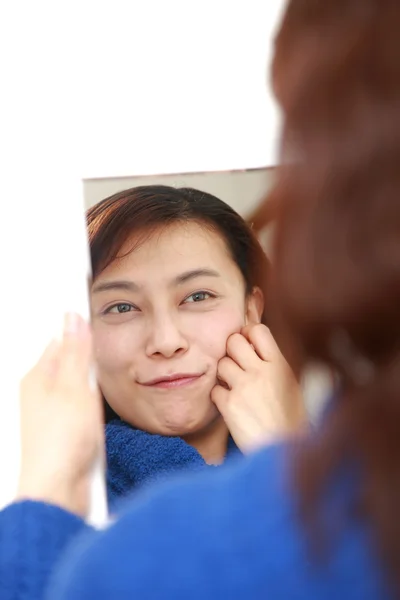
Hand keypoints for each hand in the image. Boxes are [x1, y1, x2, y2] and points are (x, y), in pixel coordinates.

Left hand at [16, 313, 103, 516]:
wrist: (60, 490)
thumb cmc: (60, 443)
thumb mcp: (75, 387)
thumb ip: (76, 353)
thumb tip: (72, 320)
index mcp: (37, 377)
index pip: (59, 341)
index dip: (80, 332)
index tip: (96, 325)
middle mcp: (43, 393)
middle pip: (73, 363)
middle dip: (91, 364)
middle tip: (99, 370)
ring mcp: (55, 413)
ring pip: (82, 386)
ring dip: (95, 389)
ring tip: (98, 397)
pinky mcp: (67, 430)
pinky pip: (86, 407)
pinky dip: (96, 408)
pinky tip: (99, 416)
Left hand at [211, 324, 305, 453]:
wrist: (284, 452)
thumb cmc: (291, 422)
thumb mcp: (292, 386)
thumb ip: (275, 365)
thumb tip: (256, 344)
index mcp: (280, 365)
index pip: (258, 330)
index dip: (248, 334)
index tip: (248, 346)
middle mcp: (262, 372)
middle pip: (233, 341)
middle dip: (231, 352)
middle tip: (237, 366)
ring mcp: (244, 387)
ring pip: (221, 364)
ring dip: (224, 375)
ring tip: (235, 389)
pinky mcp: (230, 406)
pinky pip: (214, 390)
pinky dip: (218, 397)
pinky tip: (229, 406)